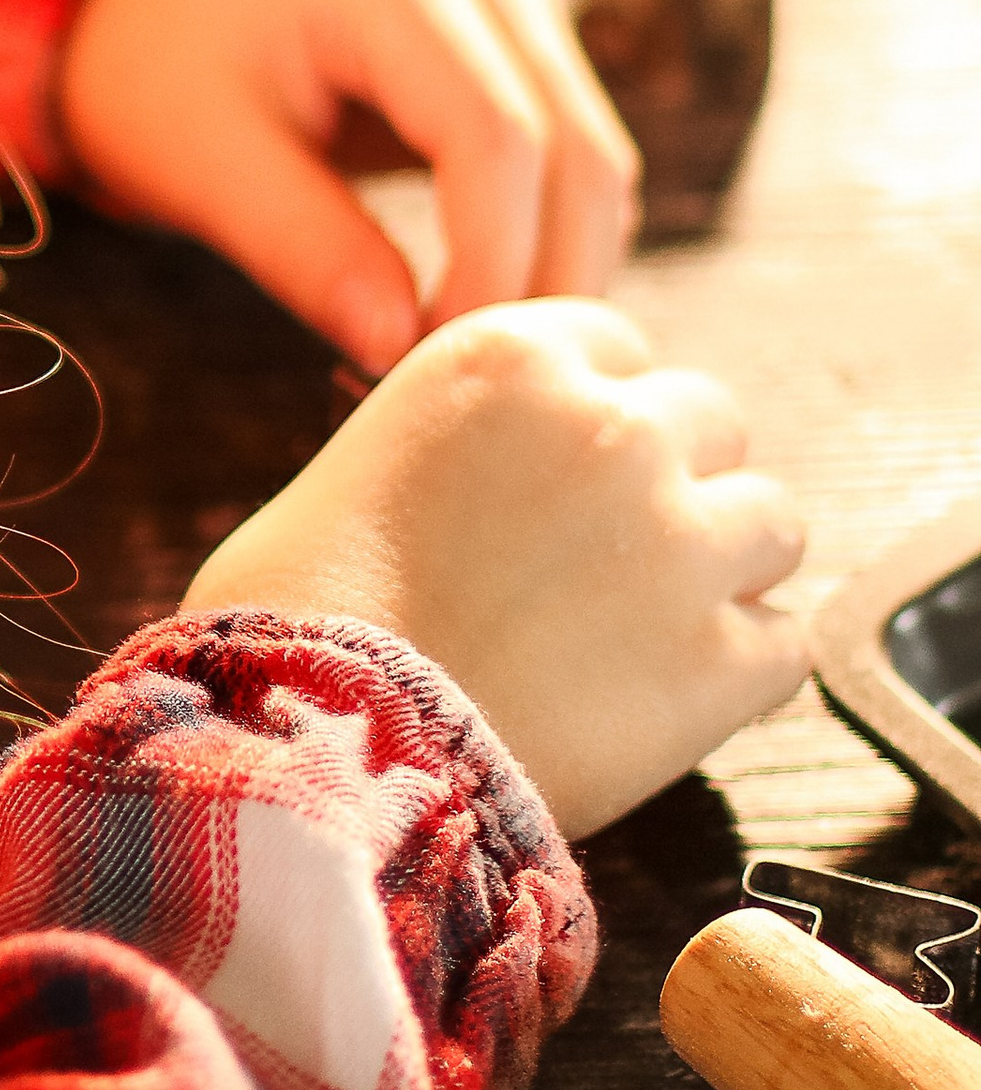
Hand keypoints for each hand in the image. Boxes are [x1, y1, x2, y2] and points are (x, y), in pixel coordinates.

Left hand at [58, 0, 639, 371]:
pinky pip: (568, 147)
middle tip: (474, 384)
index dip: (492, 266)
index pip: (497, 135)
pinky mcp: (514, 28)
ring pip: (592, 152)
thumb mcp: (202, 163)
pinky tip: (479, 297)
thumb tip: (403, 350)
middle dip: (541, 280)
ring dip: (555, 265)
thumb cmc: (155, 67)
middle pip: (574, 145)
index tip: (438, 363)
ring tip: (466, 349)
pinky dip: (543, 232)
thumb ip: (305, 251)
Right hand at [182, 300, 805, 835]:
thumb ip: (467, 436)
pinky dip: (743, 671)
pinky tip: (668, 698)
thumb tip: (508, 474)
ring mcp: (679, 540)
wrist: (319, 740)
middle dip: (673, 480)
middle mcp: (613, 426)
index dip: (596, 415)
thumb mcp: (365, 456)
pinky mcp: (721, 659)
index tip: (568, 473)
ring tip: (648, 629)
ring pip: (773, 522)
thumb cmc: (303, 612)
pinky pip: (786, 643)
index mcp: (512, 357)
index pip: (619, 348)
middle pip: (711, 420)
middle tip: (609, 559)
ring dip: (726, 568)